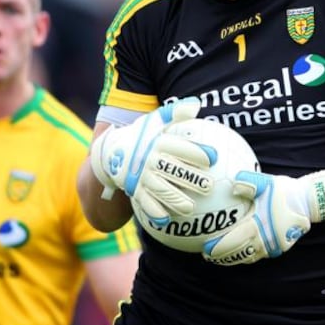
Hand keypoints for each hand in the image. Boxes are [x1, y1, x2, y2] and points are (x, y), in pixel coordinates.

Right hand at [89, 98, 204, 224]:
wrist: (111, 153)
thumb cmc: (142, 135)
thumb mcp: (155, 121)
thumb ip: (175, 113)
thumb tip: (196, 104)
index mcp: (157, 143)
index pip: (177, 147)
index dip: (195, 151)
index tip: (213, 157)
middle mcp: (149, 161)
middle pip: (171, 170)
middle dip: (189, 178)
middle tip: (209, 186)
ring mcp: (141, 177)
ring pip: (159, 189)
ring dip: (174, 199)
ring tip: (190, 208)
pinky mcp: (135, 191)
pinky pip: (144, 203)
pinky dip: (153, 212)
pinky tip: (165, 220)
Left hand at [202, 169, 324, 264]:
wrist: (309, 202)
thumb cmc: (285, 191)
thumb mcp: (267, 182)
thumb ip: (249, 182)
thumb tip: (233, 184)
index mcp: (258, 224)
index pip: (233, 240)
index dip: (218, 246)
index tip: (205, 249)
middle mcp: (264, 239)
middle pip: (238, 253)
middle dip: (221, 257)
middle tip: (207, 256)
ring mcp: (273, 246)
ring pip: (248, 257)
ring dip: (233, 259)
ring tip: (221, 258)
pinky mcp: (279, 248)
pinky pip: (259, 256)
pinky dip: (247, 257)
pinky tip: (241, 253)